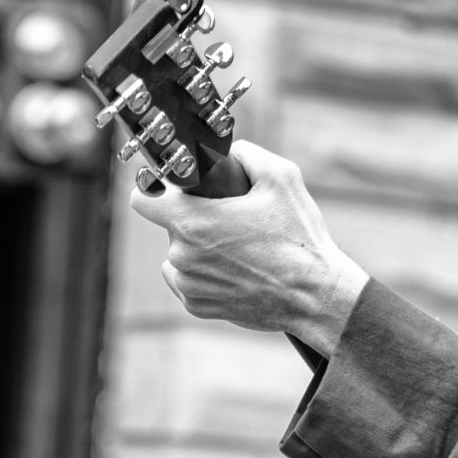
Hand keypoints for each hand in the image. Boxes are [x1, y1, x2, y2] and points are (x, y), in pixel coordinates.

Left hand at [127, 141, 368, 355]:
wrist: (316, 296)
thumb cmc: (299, 238)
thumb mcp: (281, 178)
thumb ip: (246, 153)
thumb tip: (226, 150)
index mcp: (193, 221)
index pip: (142, 199)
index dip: (156, 188)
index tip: (175, 189)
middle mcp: (182, 255)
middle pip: (172, 225)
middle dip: (196, 218)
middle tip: (233, 220)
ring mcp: (188, 284)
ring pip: (179, 254)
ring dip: (199, 248)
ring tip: (239, 249)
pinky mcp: (197, 306)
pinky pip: (188, 280)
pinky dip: (205, 274)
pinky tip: (237, 271)